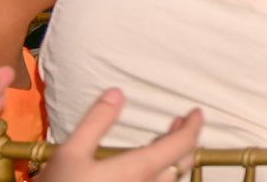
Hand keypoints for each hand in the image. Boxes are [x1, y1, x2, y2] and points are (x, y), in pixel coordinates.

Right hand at [40, 88, 201, 181]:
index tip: (196, 112)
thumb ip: (96, 122)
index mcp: (139, 170)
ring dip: (172, 159)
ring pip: (170, 180)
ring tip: (162, 142)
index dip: (194, 127)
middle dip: (185, 141)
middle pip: (182, 164)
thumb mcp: (70, 154)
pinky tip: (143, 170)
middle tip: (180, 123)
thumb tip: (117, 93)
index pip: (181, 145)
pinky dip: (159, 174)